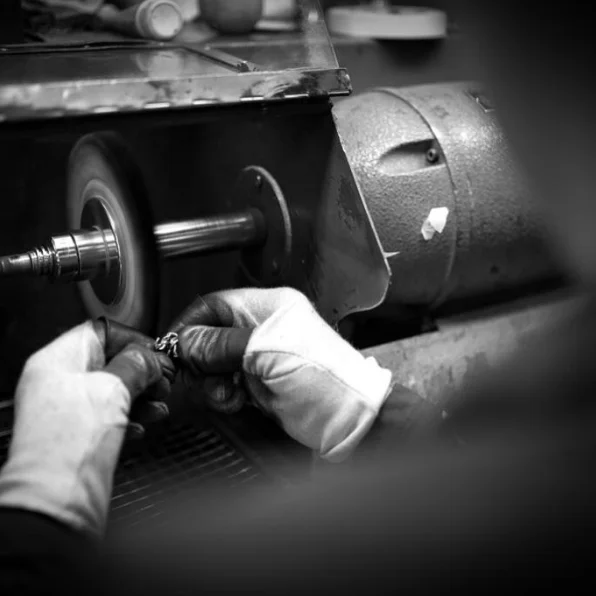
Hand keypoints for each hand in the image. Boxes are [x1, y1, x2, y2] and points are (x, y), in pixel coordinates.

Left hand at [0, 319, 173, 536]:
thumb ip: (137, 365)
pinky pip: (109, 416)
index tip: (158, 352)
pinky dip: (131, 416)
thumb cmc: (70, 445)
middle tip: (164, 379)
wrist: (57, 501)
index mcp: (56, 360)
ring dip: (141, 394)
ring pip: (112, 390)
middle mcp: (57, 383)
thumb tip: (151, 357)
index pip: (100, 332)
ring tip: (161, 402)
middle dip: (142, 370)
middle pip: (109, 362)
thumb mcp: (113, 390)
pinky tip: (146, 422)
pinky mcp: (79, 437)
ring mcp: (67, 411)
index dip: (133, 338)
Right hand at [170, 288, 391, 462]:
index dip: (190, 324)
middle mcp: (262, 329)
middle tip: (205, 377)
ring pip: (213, 364)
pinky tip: (235, 401)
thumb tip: (186, 341)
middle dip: (201, 360)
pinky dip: (222, 395)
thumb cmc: (326, 380)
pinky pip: (224, 384)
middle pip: (209, 336)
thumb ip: (223, 344)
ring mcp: (260, 357)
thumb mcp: (269, 353)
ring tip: (228, 394)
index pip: (214, 304)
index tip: (174, 347)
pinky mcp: (260, 383)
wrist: (351, 421)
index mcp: (269, 308)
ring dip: (211, 382)